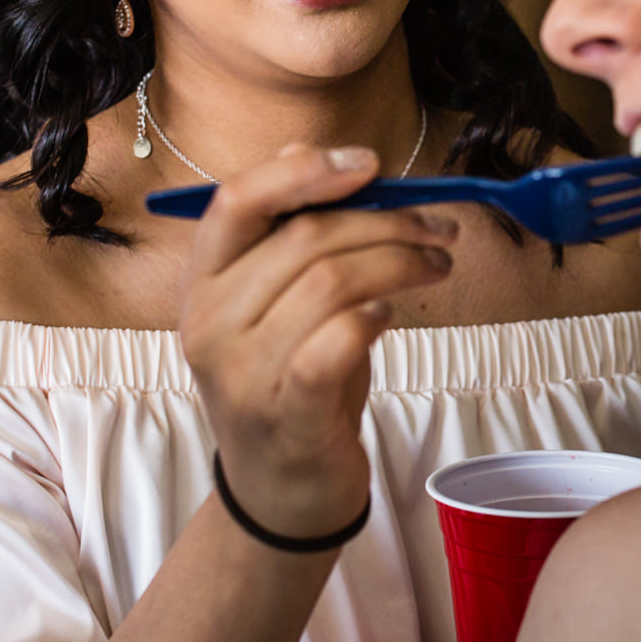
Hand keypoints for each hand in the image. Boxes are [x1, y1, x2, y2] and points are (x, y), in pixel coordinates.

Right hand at [179, 143, 457, 538]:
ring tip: (435, 266)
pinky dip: (375, 316)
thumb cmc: (290, 379)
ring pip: (332, 283)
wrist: (281, 489)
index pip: (237, 200)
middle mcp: (209, 321)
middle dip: (387, 222)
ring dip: (400, 264)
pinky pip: (337, 341)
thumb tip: (305, 152)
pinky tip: (392, 315)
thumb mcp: (279, 300)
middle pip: (306, 239)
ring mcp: (242, 372)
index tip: (369, 163)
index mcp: (202, 281)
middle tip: (437, 229)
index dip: (305, 171)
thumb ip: (286, 230)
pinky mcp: (285, 413)